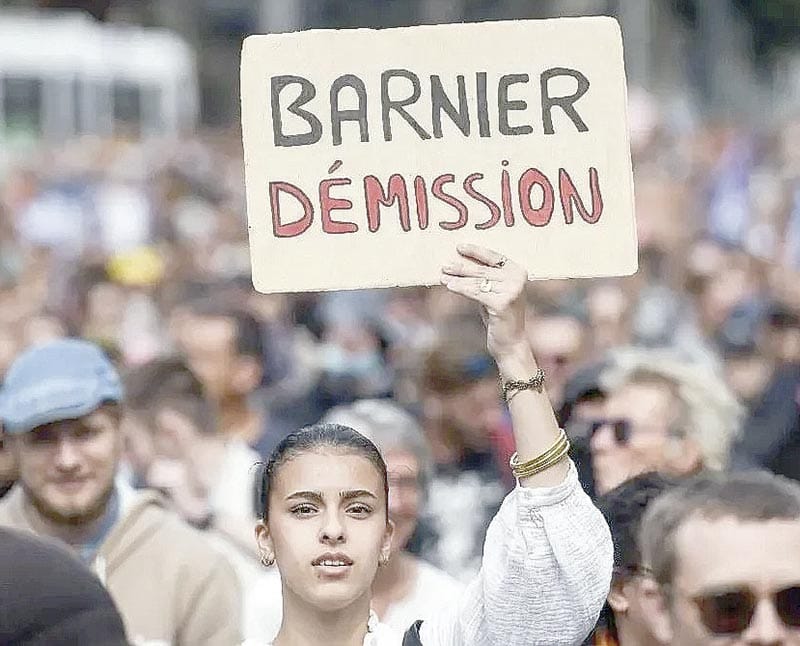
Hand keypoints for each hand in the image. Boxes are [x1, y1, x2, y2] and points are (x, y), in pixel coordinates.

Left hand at [440, 244, 531, 366]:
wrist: (511, 344)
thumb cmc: (499, 318)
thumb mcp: (493, 293)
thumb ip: (484, 279)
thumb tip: (460, 263)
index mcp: (519, 272)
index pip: (495, 257)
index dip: (476, 251)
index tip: (460, 247)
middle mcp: (518, 279)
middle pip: (483, 269)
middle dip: (462, 267)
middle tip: (445, 265)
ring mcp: (512, 291)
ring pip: (478, 281)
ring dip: (458, 277)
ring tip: (443, 275)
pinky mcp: (502, 303)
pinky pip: (476, 292)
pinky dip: (462, 288)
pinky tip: (450, 286)